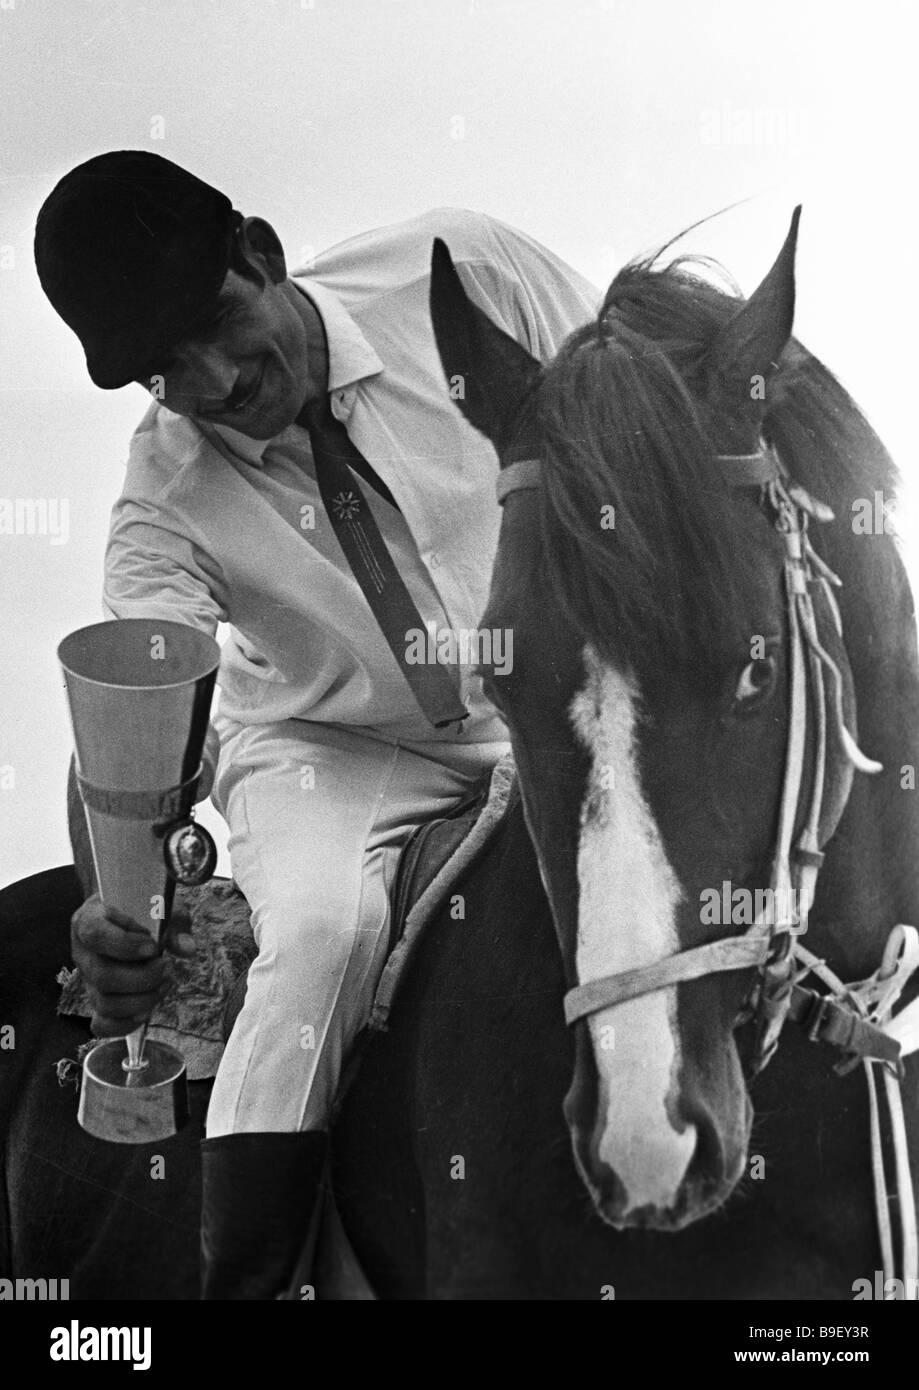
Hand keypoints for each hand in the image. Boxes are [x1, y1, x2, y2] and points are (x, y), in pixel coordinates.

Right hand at [70, 894, 196, 1036]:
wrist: (123, 910)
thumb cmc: (139, 905)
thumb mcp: (158, 902)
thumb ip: (174, 921)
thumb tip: (187, 948)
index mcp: (88, 920)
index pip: (96, 934)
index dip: (124, 945)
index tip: (152, 947)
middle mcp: (82, 952)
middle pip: (102, 975)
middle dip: (142, 977)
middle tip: (167, 967)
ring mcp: (87, 979)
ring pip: (104, 1002)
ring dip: (141, 1000)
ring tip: (166, 984)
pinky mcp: (97, 1000)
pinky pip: (102, 1024)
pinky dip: (126, 1024)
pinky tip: (148, 1010)